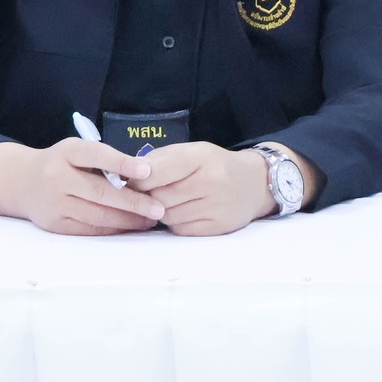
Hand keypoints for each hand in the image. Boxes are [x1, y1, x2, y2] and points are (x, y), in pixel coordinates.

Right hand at [0, 139, 162, 234]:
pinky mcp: (54, 224)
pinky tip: (129, 228)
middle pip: (100, 192)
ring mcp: (54, 203)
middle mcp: (57, 177)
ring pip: (96, 215)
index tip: (147, 171)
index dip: (122, 163)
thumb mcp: (76, 150)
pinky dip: (112, 229)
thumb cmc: (62, 163)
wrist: (21, 182)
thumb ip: (104, 160)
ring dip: (127, 220)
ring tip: (150, 220)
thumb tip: (144, 176)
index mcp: (67, 152)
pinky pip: (88, 229)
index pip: (97, 155)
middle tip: (159, 208)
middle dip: (134, 202)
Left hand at [131, 142, 273, 236]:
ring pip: (166, 216)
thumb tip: (127, 175)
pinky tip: (184, 212)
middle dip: (148, 197)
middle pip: (158, 197)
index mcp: (201, 157)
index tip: (130, 181)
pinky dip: (175, 223)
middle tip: (148, 193)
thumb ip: (159, 160)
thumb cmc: (215, 165)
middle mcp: (211, 182)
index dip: (138, 179)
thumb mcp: (191, 151)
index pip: (155, 172)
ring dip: (161, 211)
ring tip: (170, 201)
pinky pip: (179, 230)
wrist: (254, 184)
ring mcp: (215, 207)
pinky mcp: (216, 228)